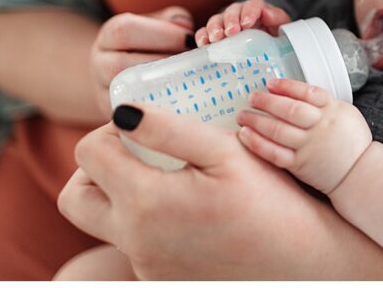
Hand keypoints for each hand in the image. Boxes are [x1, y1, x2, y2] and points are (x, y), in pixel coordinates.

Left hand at [57, 104, 382, 279]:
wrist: (306, 267)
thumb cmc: (274, 205)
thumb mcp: (226, 152)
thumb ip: (167, 128)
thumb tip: (122, 112)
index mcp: (145, 203)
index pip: (88, 153)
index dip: (111, 131)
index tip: (143, 128)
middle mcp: (135, 242)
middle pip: (76, 198)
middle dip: (95, 169)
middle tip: (133, 155)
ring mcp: (146, 266)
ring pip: (103, 224)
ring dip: (119, 196)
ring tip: (161, 179)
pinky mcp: (161, 280)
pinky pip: (134, 246)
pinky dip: (147, 223)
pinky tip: (187, 211)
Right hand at [89, 7, 194, 115]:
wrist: (122, 76)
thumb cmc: (149, 46)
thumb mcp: (157, 25)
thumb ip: (172, 21)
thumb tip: (184, 26)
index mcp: (109, 35)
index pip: (124, 30)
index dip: (160, 34)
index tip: (189, 39)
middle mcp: (99, 64)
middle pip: (121, 64)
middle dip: (162, 64)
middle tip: (192, 65)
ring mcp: (105, 92)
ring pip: (126, 91)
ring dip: (161, 86)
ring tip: (186, 80)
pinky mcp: (116, 117)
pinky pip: (135, 116)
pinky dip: (160, 107)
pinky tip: (180, 98)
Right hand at [195, 0, 290, 45]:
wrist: (265, 49)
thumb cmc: (273, 38)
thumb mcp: (281, 29)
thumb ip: (278, 19)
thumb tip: (267, 13)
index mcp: (257, 10)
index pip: (254, 5)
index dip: (249, 12)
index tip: (247, 24)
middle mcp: (239, 14)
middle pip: (232, 11)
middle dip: (231, 20)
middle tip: (231, 32)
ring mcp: (225, 24)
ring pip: (217, 20)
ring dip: (215, 28)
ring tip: (216, 38)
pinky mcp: (215, 35)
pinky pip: (205, 32)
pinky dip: (202, 37)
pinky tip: (203, 44)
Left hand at [236, 78, 372, 195]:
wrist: (359, 174)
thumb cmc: (351, 141)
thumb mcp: (345, 113)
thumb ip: (322, 102)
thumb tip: (292, 91)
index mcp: (333, 110)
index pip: (307, 92)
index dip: (286, 86)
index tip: (270, 83)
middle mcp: (320, 127)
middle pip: (289, 110)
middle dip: (266, 102)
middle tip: (251, 97)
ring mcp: (309, 147)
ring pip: (278, 130)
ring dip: (256, 121)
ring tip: (242, 115)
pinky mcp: (300, 165)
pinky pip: (274, 153)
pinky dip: (257, 143)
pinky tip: (244, 135)